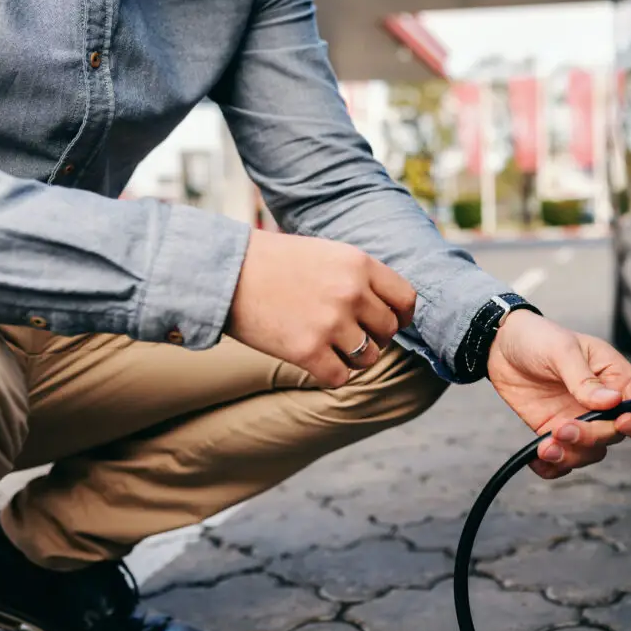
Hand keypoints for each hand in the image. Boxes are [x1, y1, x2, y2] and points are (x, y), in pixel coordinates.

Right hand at [226, 229, 415, 386]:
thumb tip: (389, 308)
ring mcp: (331, 323)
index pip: (406, 299)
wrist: (224, 273)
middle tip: (349, 334)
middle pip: (388, 331)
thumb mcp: (326, 253)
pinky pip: (341, 377)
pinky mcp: (307, 351)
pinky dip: (331, 374)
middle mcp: (351, 293)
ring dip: (354, 357)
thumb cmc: (274, 262)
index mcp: (359, 264)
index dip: (401, 315)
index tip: (390, 321)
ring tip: (331, 346)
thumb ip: (359, 276)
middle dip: (373, 336)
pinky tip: (315, 360)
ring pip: (368, 357)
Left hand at [487, 310, 630, 478]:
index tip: (620, 423)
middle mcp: (601, 404)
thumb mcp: (563, 349)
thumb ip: (585, 379)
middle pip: (614, 435)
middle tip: (564, 428)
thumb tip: (611, 401)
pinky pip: (563, 458)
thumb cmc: (539, 337)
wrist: (501, 345)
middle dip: (591, 437)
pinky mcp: (555, 431)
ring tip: (547, 445)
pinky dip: (553, 466)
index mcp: (614, 377)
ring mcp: (579, 419)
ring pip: (590, 452)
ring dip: (571, 455)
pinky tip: (539, 459)